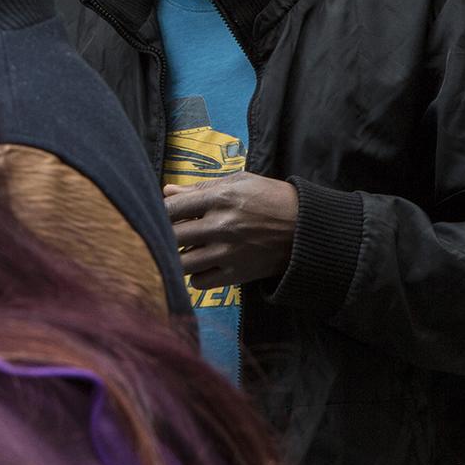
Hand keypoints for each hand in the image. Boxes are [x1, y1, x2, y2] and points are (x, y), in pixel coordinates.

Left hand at [165, 172, 298, 289]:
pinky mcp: (236, 274)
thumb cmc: (271, 198)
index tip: (158, 213)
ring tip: (181, 251)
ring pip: (181, 263)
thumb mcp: (239, 182)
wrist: (306, 229)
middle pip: (171, 236)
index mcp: (221, 198)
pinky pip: (199, 282)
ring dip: (176, 258)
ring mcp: (228, 252)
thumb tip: (167, 190)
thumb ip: (201, 187)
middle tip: (164, 234)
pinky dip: (194, 276)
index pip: (171, 207)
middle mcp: (221, 225)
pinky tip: (200, 265)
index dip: (158, 211)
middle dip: (163, 235)